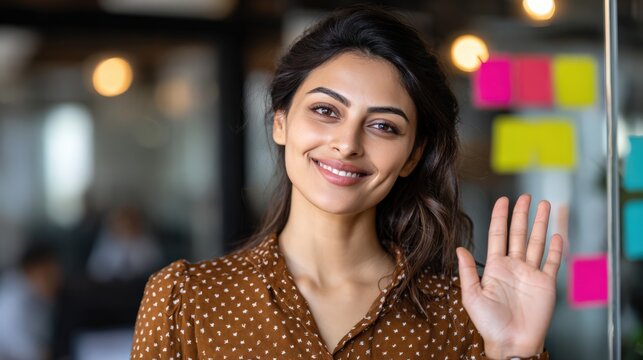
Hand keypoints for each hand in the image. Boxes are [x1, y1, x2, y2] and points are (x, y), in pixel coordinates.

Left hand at [456, 194, 562, 358]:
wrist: (511, 342)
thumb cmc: (489, 324)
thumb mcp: (472, 296)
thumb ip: (468, 271)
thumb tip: (459, 248)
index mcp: (496, 267)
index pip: (498, 235)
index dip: (501, 217)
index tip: (503, 200)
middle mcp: (514, 267)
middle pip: (519, 234)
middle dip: (522, 214)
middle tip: (526, 197)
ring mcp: (531, 274)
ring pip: (536, 242)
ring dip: (540, 224)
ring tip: (544, 205)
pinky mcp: (546, 284)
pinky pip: (552, 262)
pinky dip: (556, 248)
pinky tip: (556, 233)